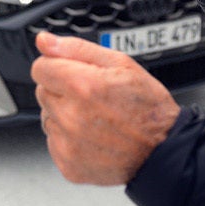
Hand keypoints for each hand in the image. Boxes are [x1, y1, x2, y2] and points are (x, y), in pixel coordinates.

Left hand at [31, 32, 179, 183]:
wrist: (163, 150)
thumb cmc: (147, 108)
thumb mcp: (120, 64)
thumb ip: (76, 49)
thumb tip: (44, 41)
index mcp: (82, 86)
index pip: (40, 68)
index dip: (58, 67)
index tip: (74, 73)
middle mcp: (71, 117)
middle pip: (43, 92)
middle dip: (62, 90)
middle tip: (92, 97)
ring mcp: (68, 144)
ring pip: (48, 118)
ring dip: (64, 115)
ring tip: (95, 118)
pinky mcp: (68, 164)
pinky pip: (54, 142)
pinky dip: (68, 139)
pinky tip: (93, 136)